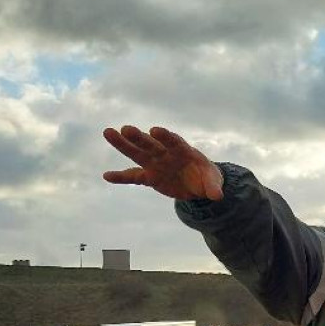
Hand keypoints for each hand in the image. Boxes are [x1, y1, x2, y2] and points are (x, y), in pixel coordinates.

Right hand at [102, 125, 224, 200]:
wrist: (199, 185)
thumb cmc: (207, 177)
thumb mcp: (213, 181)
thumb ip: (213, 186)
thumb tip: (218, 196)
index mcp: (183, 150)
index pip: (173, 141)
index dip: (165, 136)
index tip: (154, 130)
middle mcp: (166, 154)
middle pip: (151, 144)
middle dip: (139, 137)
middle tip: (125, 129)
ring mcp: (156, 164)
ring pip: (137, 154)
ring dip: (123, 145)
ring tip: (108, 133)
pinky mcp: (150, 177)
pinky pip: (133, 177)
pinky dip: (121, 177)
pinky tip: (107, 176)